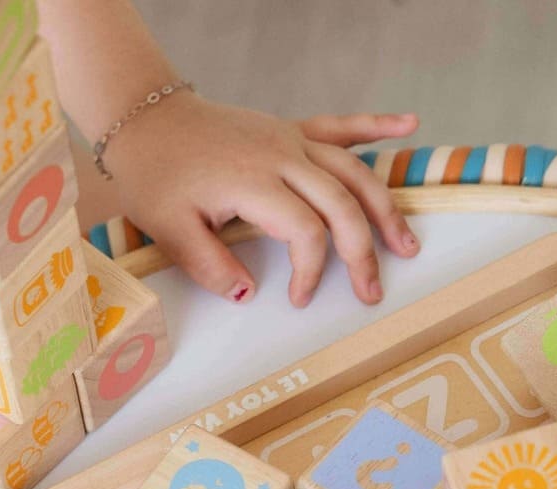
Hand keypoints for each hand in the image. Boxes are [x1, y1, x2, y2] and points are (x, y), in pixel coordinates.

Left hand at [103, 96, 420, 306]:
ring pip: (352, 170)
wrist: (146, 121)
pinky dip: (376, 125)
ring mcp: (289, 139)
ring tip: (405, 242)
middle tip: (372, 290)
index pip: (306, 231)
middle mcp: (282, 156)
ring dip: (383, 206)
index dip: (310, 270)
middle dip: (363, 251)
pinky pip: (339, 126)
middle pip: (342, 203)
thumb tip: (247, 294)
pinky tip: (409, 124)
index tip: (298, 299)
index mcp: (254, 182)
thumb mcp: (169, 230)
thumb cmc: (155, 176)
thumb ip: (210, 266)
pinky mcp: (287, 130)